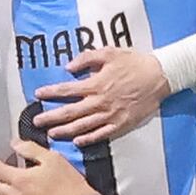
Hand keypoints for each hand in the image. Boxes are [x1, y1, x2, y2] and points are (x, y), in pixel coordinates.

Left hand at [30, 45, 166, 145]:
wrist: (159, 76)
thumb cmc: (133, 62)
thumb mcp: (108, 52)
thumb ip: (86, 58)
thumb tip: (68, 67)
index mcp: (95, 84)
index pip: (66, 90)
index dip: (50, 93)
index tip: (38, 95)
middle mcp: (100, 102)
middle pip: (71, 112)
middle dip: (51, 117)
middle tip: (36, 122)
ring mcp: (111, 115)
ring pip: (84, 126)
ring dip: (65, 131)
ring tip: (51, 134)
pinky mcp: (122, 124)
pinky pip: (102, 134)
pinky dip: (89, 139)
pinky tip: (78, 142)